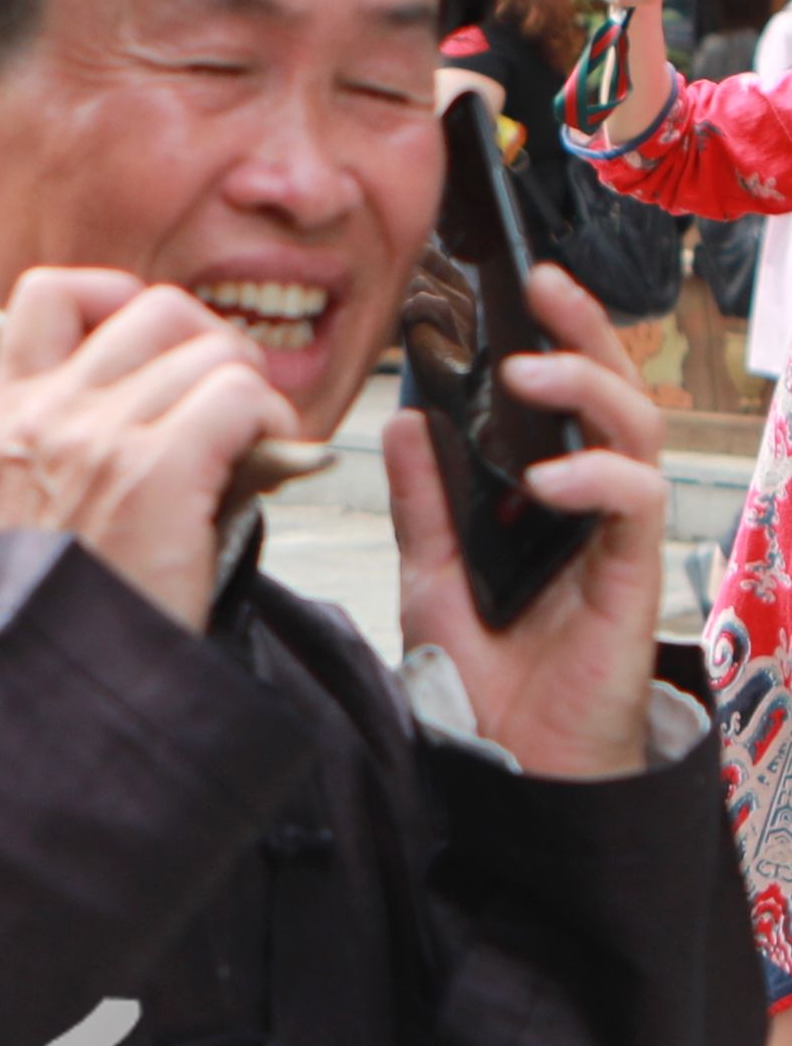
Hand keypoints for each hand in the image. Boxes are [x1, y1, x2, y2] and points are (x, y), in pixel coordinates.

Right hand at [0, 268, 298, 631]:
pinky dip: (271, 421)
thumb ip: (73, 431)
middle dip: (209, 342)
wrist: (70, 677)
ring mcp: (99, 439)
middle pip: (155, 307)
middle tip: (225, 399)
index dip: (115, 297)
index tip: (151, 348)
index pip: (48, 293)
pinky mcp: (157, 471)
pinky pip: (241, 396)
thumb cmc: (71, 600)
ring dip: (251, 391)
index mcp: (7, 417)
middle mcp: (48, 415)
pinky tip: (264, 462)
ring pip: (212, 351)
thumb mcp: (34, 499)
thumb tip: (169, 382)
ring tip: (250, 444)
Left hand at [383, 262, 664, 778]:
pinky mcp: (632, 576)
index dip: (558, 334)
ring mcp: (615, 536)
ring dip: (589, 389)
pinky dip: (596, 478)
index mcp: (543, 492)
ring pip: (639, 431)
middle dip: (587, 333)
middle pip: (615, 392)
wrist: (504, 762)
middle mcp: (588, 504)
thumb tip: (406, 420)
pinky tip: (548, 480)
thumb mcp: (431, 573)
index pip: (564, 396)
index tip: (524, 283)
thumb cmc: (477, 675)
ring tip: (530, 375)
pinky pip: (639, 504)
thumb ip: (425, 500)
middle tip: (545, 292)